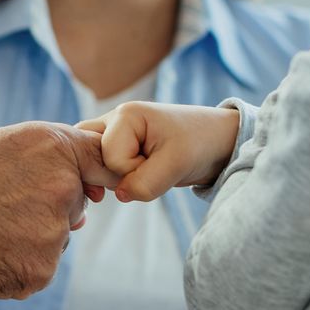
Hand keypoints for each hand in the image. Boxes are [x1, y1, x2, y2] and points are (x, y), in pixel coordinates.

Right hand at [0, 122, 114, 300]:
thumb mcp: (3, 146)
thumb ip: (53, 161)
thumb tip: (92, 200)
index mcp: (53, 147)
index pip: (106, 159)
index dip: (95, 172)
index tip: (87, 182)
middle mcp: (61, 188)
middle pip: (74, 202)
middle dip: (47, 205)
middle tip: (0, 203)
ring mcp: (52, 234)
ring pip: (54, 237)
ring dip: (30, 236)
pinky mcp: (40, 271)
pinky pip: (39, 266)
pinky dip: (16, 262)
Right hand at [79, 102, 240, 201]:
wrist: (218, 142)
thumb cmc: (200, 143)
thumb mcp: (176, 164)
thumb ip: (145, 183)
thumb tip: (119, 195)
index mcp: (126, 114)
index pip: (111, 158)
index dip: (134, 171)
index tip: (160, 162)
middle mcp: (113, 120)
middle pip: (91, 156)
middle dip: (117, 173)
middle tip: (148, 167)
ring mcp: (113, 133)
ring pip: (93, 162)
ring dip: (116, 175)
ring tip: (145, 169)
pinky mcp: (118, 147)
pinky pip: (102, 167)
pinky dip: (117, 177)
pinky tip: (137, 175)